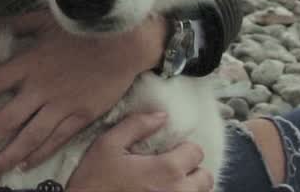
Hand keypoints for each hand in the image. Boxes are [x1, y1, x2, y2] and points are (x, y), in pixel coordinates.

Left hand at [0, 9, 165, 181]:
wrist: (124, 40)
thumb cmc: (83, 26)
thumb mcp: (46, 18)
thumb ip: (17, 23)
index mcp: (27, 62)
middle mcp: (39, 87)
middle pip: (3, 121)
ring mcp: (61, 104)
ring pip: (27, 138)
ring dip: (5, 158)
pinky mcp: (81, 115)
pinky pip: (55, 140)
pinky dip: (38, 154)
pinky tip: (24, 165)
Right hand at [67, 112, 213, 191]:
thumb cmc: (95, 181)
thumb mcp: (108, 145)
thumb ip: (136, 125)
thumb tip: (161, 116)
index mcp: (167, 170)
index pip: (196, 152)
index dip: (183, 148)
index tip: (169, 151)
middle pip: (205, 177)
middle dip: (191, 170)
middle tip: (172, 169)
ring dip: (189, 188)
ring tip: (168, 185)